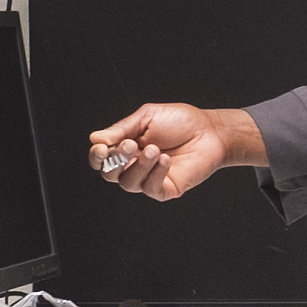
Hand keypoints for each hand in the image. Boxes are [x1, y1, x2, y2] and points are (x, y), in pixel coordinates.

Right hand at [87, 103, 266, 202]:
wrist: (210, 131)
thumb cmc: (181, 122)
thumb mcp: (147, 117)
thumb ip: (122, 129)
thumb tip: (96, 139)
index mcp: (126, 147)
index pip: (102, 159)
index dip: (97, 156)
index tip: (103, 148)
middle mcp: (134, 166)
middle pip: (110, 174)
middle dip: (117, 160)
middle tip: (131, 145)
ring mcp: (149, 179)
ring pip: (128, 183)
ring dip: (139, 166)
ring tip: (156, 149)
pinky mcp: (165, 189)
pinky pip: (150, 188)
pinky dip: (155, 173)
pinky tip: (166, 159)